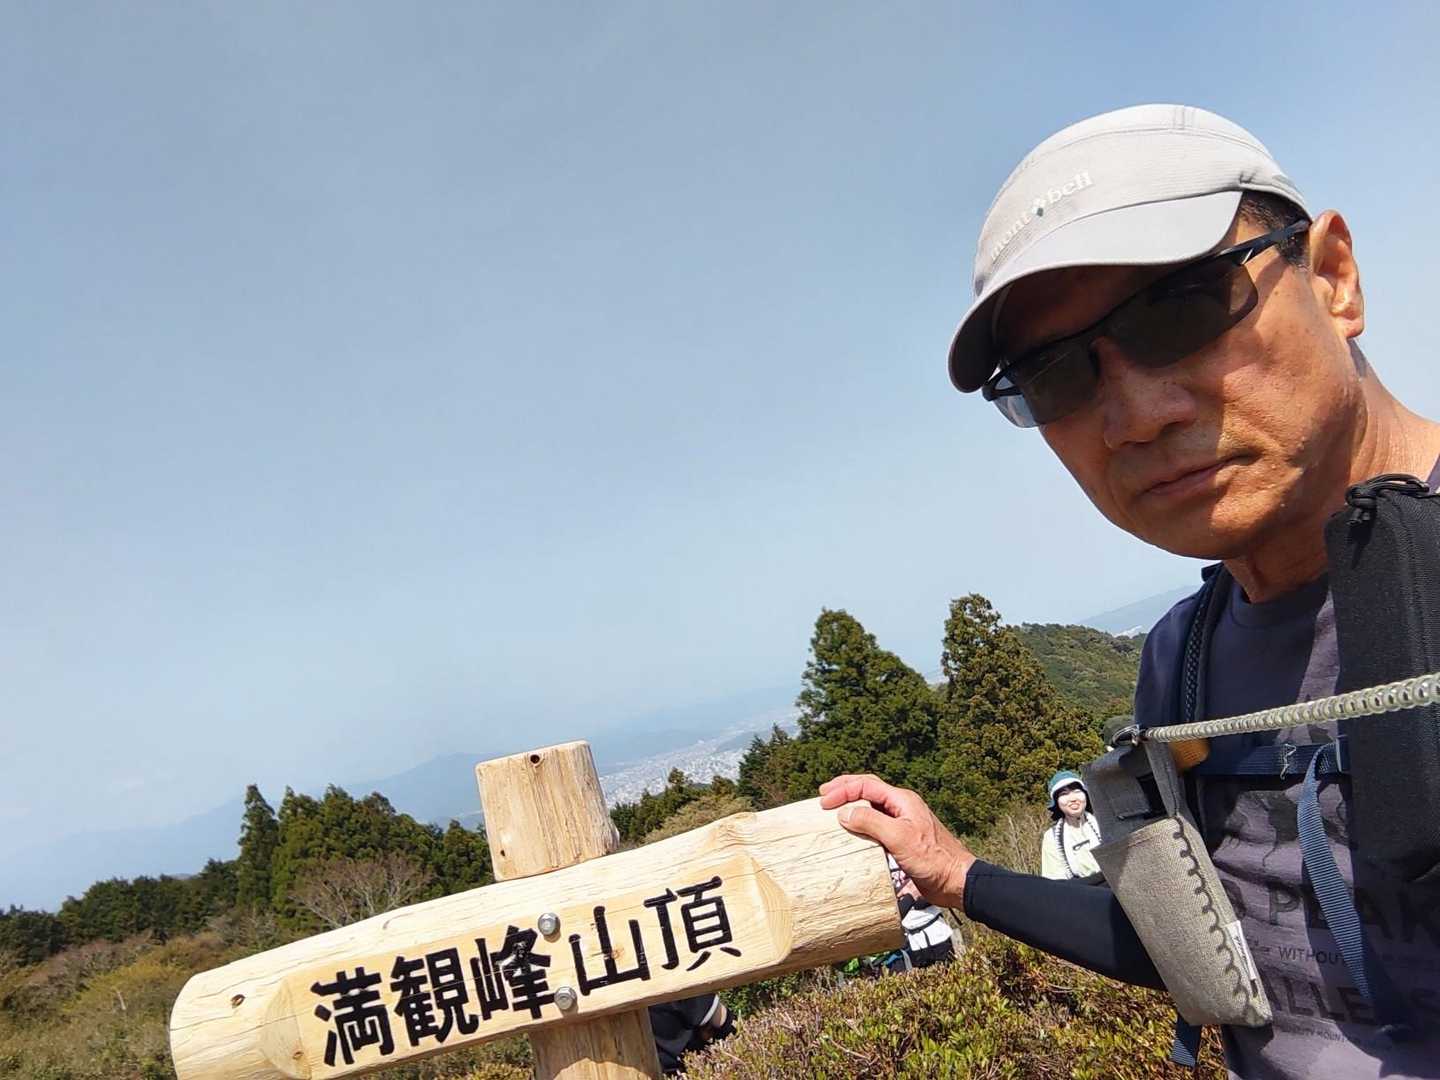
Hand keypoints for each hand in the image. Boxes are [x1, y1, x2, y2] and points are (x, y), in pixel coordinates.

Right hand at [819, 774, 974, 909]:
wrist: (955, 881)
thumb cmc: (933, 858)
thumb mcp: (899, 838)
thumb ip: (871, 822)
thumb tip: (844, 813)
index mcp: (902, 800)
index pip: (866, 785)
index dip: (843, 790)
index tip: (824, 801)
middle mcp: (902, 807)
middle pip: (869, 789)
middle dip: (845, 789)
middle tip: (824, 794)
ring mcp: (902, 823)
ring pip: (872, 806)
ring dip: (852, 805)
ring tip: (834, 809)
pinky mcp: (902, 840)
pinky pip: (876, 825)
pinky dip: (861, 823)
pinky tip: (852, 831)